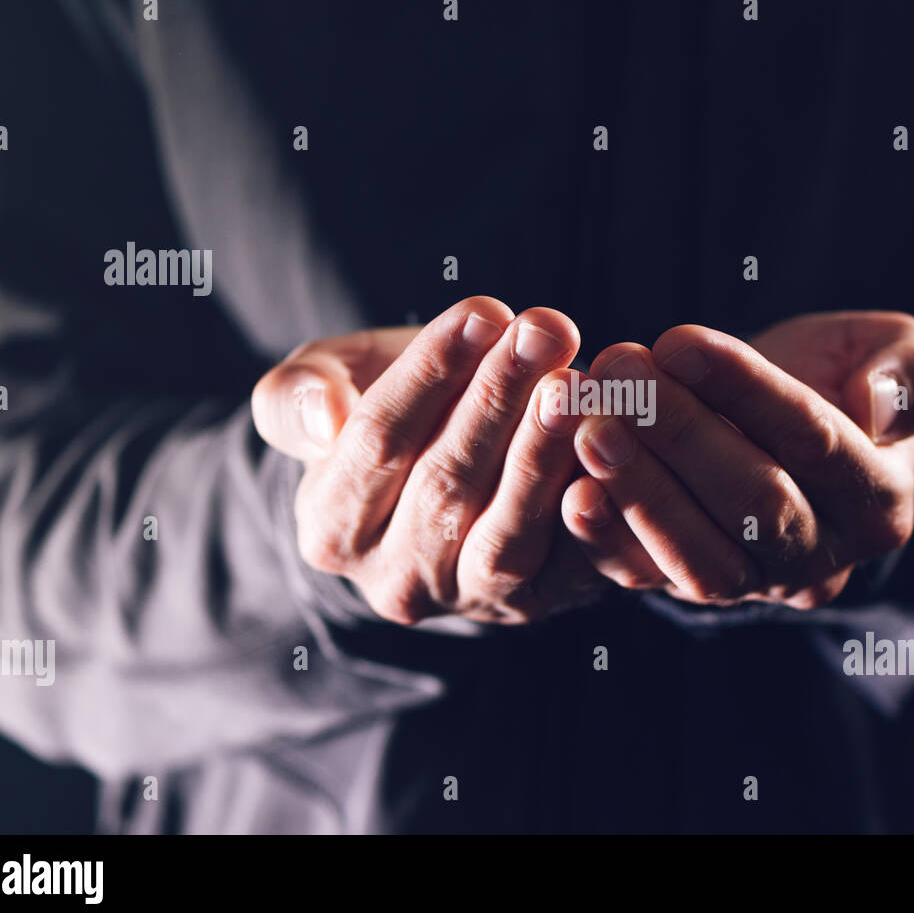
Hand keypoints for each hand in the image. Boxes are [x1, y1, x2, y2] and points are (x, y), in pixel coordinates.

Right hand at [252, 297, 605, 624]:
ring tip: (577, 383)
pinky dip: (597, 514)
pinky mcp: (541, 602)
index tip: (482, 310)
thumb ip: (297, 395)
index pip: (377, 444)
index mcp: (331, 528)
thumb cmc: (378, 411)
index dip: (430, 375)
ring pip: (508, 534)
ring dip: (546, 455)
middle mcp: (396, 580)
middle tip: (545, 329)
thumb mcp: (322, 385)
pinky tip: (616, 448)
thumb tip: (326, 420)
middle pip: (447, 484)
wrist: (436, 476)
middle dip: (499, 399)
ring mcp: (471, 601)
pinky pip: (574, 566)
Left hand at [561, 311, 913, 608]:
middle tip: (617, 375)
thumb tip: (879, 402)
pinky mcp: (686, 586)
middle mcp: (821, 558)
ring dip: (639, 491)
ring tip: (588, 423)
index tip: (678, 340)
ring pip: (700, 559)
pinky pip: (646, 577)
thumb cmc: (848, 380)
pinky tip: (569, 491)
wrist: (798, 431)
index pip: (815, 443)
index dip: (747, 391)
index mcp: (878, 501)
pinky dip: (606, 540)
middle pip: (755, 508)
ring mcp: (752, 585)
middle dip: (680, 438)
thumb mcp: (902, 355)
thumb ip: (911, 375)